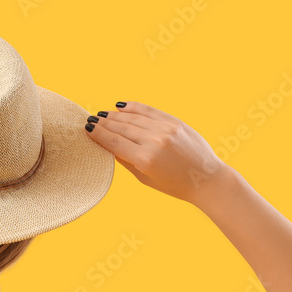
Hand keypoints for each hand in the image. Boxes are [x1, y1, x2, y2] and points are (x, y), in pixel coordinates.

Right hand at [86, 101, 228, 205]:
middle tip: (91, 119)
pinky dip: (133, 108)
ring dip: (115, 115)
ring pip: (133, 118)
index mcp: (145, 159)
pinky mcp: (174, 122)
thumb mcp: (145, 178)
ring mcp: (165, 129)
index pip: (114, 142)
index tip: (86, 128)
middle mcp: (154, 141)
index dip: (98, 134)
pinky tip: (121, 107)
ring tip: (103, 114)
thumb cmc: (174, 185)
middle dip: (104, 123)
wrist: (205, 179)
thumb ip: (126, 161)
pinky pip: (149, 111)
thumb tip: (109, 146)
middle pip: (121, 128)